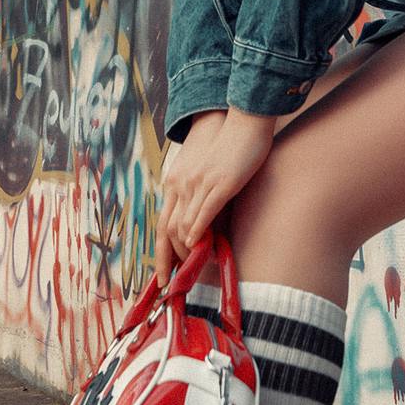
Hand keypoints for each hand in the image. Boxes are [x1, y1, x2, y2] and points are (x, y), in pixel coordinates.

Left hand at [154, 108, 277, 284]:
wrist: (244, 123)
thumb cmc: (229, 148)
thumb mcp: (208, 174)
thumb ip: (202, 197)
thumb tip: (203, 225)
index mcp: (178, 182)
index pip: (163, 224)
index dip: (161, 252)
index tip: (164, 273)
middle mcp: (183, 184)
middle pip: (167, 230)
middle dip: (168, 259)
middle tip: (173, 281)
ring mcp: (200, 184)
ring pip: (184, 225)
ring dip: (187, 250)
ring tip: (193, 267)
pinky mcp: (221, 184)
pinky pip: (204, 213)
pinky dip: (199, 233)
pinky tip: (199, 246)